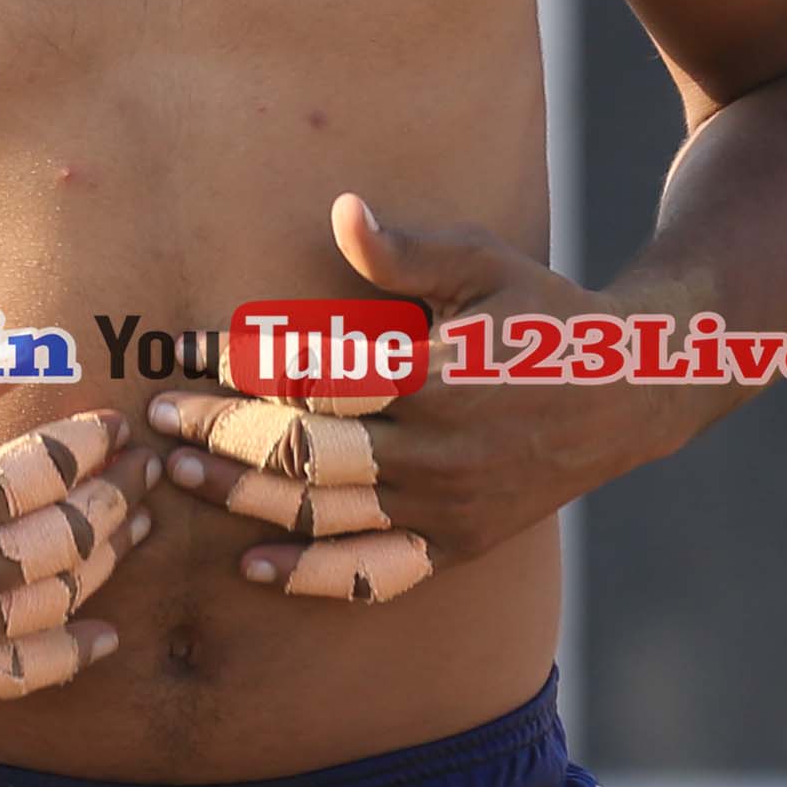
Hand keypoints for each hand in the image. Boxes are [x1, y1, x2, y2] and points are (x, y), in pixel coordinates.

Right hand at [0, 383, 139, 701]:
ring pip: (54, 603)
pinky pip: (14, 675)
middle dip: (114, 498)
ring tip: (134, 529)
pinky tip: (105, 635)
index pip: (45, 473)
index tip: (113, 424)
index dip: (90, 444)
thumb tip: (30, 363)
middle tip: (139, 471)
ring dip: (105, 564)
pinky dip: (68, 658)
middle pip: (65, 539)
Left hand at [146, 194, 732, 605]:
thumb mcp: (487, 263)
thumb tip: (342, 211)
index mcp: (439, 377)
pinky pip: (371, 576)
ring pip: (323, 515)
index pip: (314, 375)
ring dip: (242, 497)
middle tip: (157, 418)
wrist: (629, 394)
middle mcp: (439, 453)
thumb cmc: (544, 314)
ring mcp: (446, 509)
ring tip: (181, 472)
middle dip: (220, 434)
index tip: (180, 350)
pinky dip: (309, 576)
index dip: (238, 363)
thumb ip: (409, 251)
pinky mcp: (454, 546)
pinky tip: (252, 566)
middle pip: (302, 453)